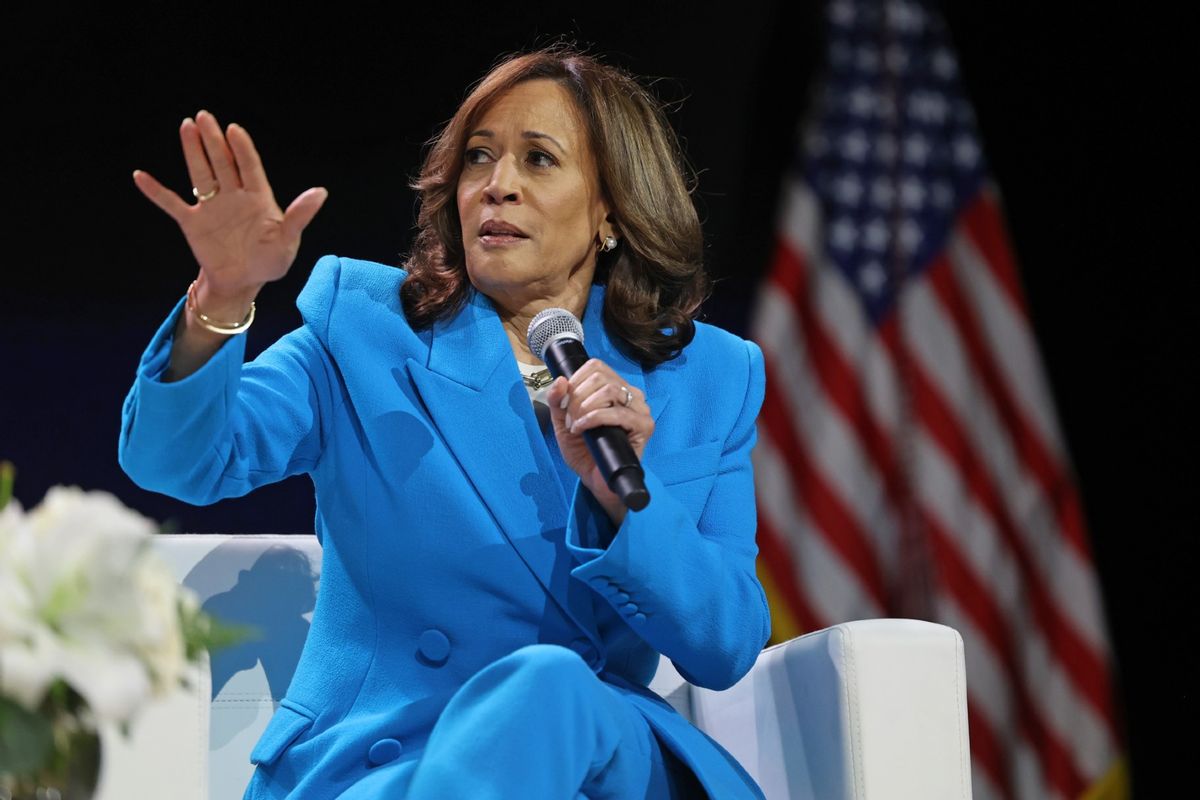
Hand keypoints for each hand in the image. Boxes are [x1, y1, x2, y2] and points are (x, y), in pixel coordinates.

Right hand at [132, 109, 327, 299]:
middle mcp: (233, 197)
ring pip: (200, 173)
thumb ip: (299, 215)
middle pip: (222, 162)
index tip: (234, 130)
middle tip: (204, 116)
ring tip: (186, 126)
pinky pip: (171, 204)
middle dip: (213, 140)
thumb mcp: (288, 240)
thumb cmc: (270, 261)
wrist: (243, 282)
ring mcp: (211, 208)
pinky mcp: (193, 223)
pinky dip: (156, 192)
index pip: (249, 167)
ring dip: (192, 152)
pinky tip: (141, 176)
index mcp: (258, 198)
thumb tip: (321, 192)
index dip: (242, 149)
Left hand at [545, 359, 653, 525]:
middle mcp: (631, 395)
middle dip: (577, 398)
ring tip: (576, 426)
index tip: (565, 405)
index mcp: (615, 389)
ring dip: (584, 407)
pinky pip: (617, 412)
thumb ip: (557, 401)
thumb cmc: (585, 452)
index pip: (595, 366)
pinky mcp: (644, 426)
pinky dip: (594, 418)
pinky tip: (582, 429)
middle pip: (600, 377)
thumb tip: (559, 380)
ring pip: (609, 389)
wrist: (597, 482)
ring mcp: (640, 410)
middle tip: (570, 420)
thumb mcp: (563, 423)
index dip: (575, 381)